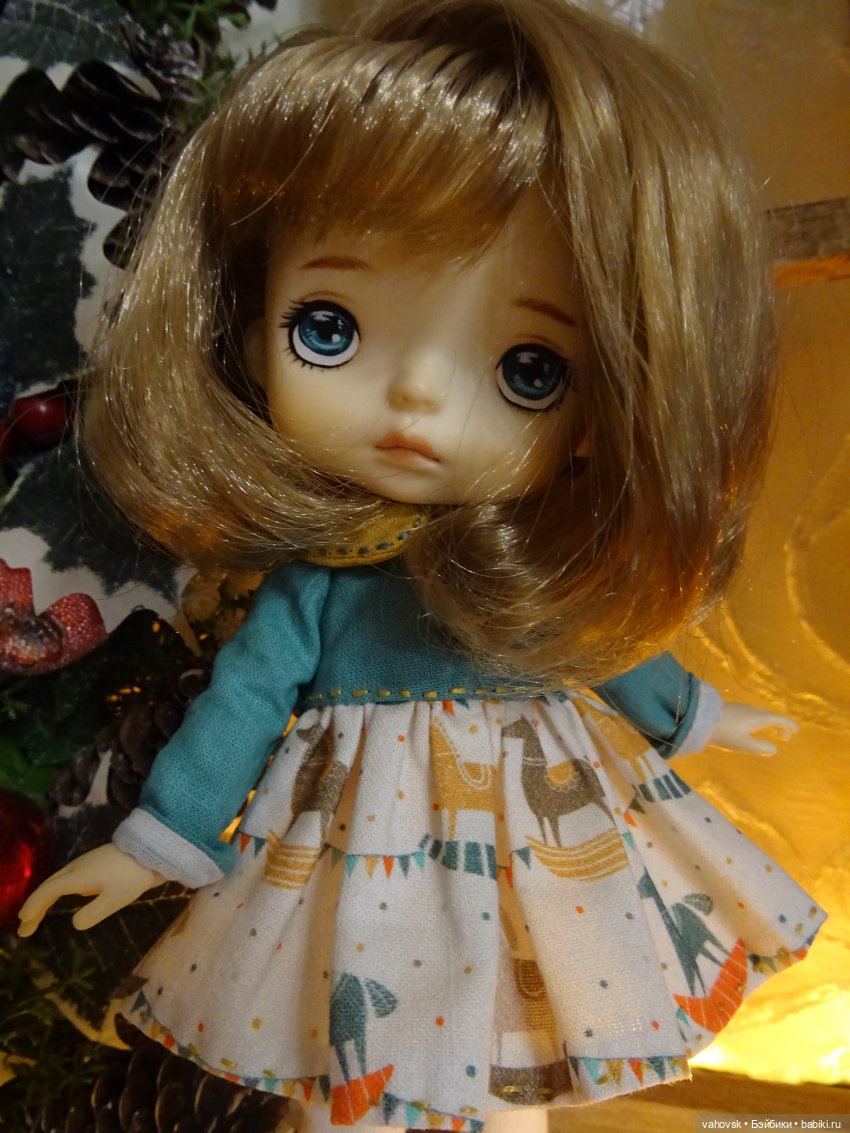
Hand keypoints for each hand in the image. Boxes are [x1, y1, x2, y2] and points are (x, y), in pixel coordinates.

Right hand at [17, 843, 165, 936]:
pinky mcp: (95, 863)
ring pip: (58, 882)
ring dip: (45, 899)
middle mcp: (76, 868)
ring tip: (36, 917)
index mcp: (77, 876)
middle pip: (49, 887)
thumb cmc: (132, 876)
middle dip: (35, 907)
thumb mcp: (113, 900)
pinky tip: (63, 898)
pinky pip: (68, 878)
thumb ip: (91, 914)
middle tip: (24, 928)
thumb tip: (74, 922)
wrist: (152, 850)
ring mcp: (86, 863)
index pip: (47, 892)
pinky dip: (58, 891)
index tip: (23, 924)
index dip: (33, 907)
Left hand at [708, 702, 797, 754]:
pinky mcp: (731, 710)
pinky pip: (752, 716)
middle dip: (780, 726)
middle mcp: (752, 711)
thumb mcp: (744, 743)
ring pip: (760, 716)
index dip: (788, 725)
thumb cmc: (724, 732)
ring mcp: (741, 709)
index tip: (797, 730)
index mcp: (758, 718)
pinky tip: (753, 729)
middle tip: (786, 737)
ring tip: (772, 733)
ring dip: (769, 724)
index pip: (778, 719)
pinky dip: (759, 722)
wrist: (699, 718)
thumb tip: (774, 749)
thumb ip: (761, 747)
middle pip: (770, 717)